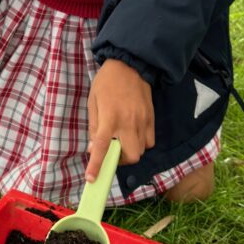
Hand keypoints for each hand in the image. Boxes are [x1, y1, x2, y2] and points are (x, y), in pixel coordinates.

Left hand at [86, 59, 154, 182]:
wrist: (130, 65)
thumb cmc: (106, 83)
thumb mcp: (93, 102)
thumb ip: (94, 127)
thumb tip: (94, 148)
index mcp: (110, 117)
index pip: (103, 146)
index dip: (97, 165)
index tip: (92, 179)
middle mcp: (128, 122)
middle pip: (131, 156)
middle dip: (121, 160)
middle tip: (113, 151)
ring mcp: (142, 121)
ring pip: (142, 150)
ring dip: (131, 151)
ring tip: (123, 140)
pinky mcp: (152, 118)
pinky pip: (150, 141)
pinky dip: (141, 143)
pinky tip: (133, 133)